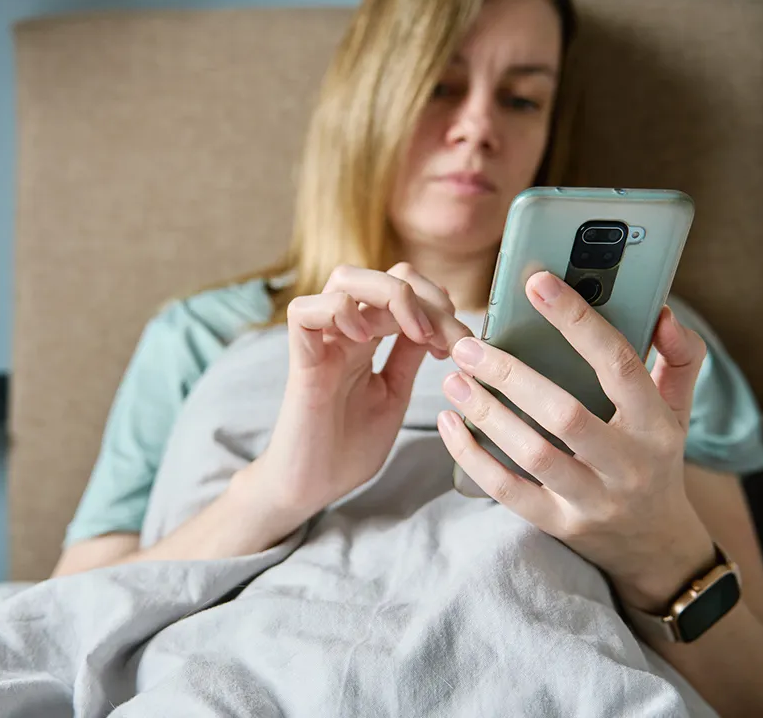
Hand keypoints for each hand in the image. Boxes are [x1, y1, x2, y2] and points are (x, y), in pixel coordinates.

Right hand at [239, 262, 471, 532]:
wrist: (312, 489)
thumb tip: (438, 324)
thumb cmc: (348, 449)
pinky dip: (340, 312)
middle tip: (445, 338)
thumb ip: (408, 356)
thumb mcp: (394, 394)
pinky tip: (366, 339)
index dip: (438, 304)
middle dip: (423, 295)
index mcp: (368, 339)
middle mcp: (344, 333)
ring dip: (390, 296)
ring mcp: (321, 343)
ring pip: (345, 280)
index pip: (403, 288)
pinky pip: (304, 311)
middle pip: (379, 274)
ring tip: (414, 333)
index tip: (461, 343)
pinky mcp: (300, 362)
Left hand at [437, 270, 715, 610]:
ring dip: (487, 414)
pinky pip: (508, 491)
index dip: (577, 321)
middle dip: (511, 375)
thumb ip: (679, 356)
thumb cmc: (656, 457)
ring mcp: (592, 500)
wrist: (655, 543)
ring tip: (454, 379)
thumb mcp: (678, 408)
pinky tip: (450, 424)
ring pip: (533, 454)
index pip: (618, 365)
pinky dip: (474, 457)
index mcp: (656, 425)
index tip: (537, 283)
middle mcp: (627, 465)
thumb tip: (663, 310)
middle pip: (565, 415)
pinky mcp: (559, 525)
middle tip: (468, 344)